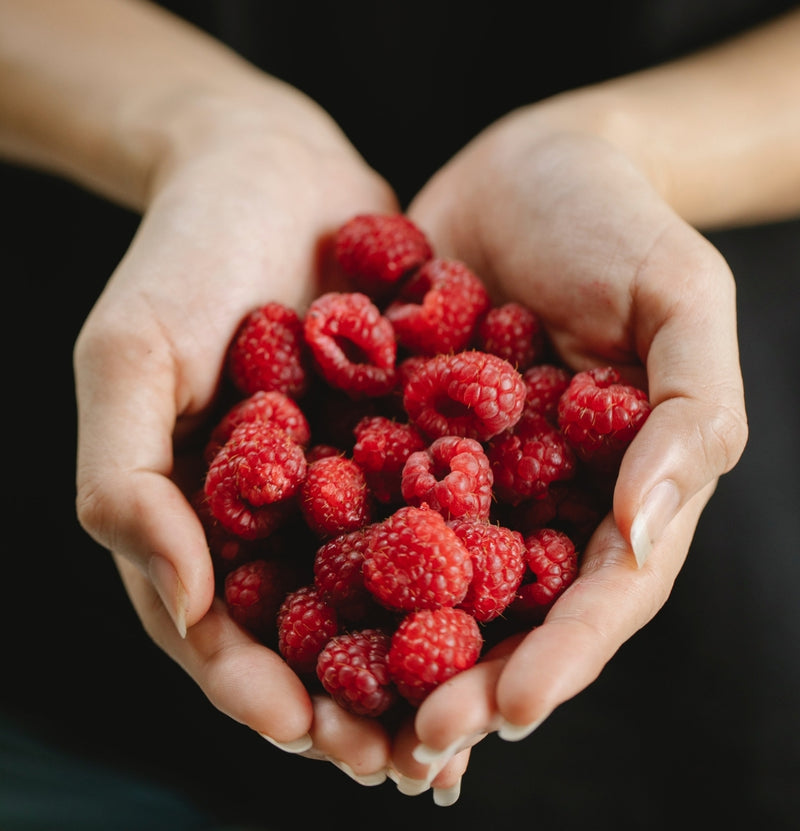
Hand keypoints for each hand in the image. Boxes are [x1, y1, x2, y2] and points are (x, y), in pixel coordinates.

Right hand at [73, 89, 408, 781]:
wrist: (270, 165)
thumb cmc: (182, 254)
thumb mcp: (127, 356)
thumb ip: (124, 478)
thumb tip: (184, 598)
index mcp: (200, 514)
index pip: (221, 631)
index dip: (260, 691)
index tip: (312, 735)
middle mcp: (277, 511)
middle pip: (313, 631)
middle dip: (355, 700)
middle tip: (406, 761)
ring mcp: (345, 476)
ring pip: (387, 589)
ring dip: (422, 657)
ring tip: (468, 712)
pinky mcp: (407, 433)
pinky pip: (444, 508)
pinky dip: (475, 559)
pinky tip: (519, 600)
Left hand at [387, 109, 747, 781]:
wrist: (527, 163)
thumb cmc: (620, 222)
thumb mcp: (681, 300)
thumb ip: (689, 414)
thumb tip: (648, 530)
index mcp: (614, 487)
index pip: (596, 595)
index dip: (560, 658)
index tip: (508, 712)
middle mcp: (535, 495)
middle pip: (504, 610)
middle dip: (461, 680)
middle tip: (409, 743)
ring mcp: (461, 469)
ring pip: (425, 578)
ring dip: (387, 646)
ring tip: (343, 706)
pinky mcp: (395, 431)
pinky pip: (363, 499)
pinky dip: (331, 551)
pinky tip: (288, 601)